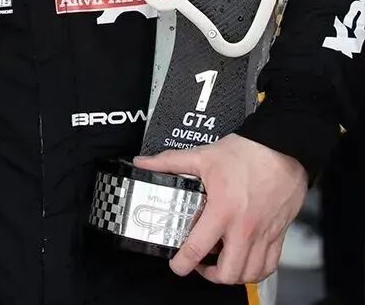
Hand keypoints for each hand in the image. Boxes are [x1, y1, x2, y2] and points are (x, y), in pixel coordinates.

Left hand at [134, 134, 306, 284]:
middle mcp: (245, 228)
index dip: (183, 263)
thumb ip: (170, 162)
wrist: (282, 148)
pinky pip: (270, 266)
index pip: (198, 247)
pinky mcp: (278, 234)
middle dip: (211, 276)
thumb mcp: (202, 155)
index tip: (177, 265)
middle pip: (229, 273)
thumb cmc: (246, 152)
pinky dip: (257, 271)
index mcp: (223, 210)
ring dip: (234, 276)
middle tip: (200, 264)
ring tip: (222, 264)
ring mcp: (264, 234)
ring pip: (250, 274)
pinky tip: (246, 261)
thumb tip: (144, 163)